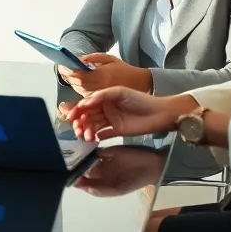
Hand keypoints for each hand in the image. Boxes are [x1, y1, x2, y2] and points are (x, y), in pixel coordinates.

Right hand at [61, 87, 184, 140]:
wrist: (159, 114)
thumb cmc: (141, 100)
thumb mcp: (120, 92)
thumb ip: (102, 95)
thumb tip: (85, 102)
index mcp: (105, 98)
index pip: (87, 103)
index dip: (78, 109)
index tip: (71, 117)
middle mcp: (105, 108)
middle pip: (88, 115)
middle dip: (80, 122)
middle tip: (77, 129)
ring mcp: (110, 120)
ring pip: (93, 125)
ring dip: (87, 130)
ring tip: (86, 136)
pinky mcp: (116, 131)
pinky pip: (103, 134)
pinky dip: (96, 137)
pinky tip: (92, 140)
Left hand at [64, 53, 152, 96]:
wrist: (141, 83)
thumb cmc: (124, 69)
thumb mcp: (109, 58)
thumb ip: (93, 57)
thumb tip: (79, 59)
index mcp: (102, 75)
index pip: (80, 75)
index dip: (70, 72)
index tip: (63, 67)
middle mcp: (101, 86)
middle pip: (79, 84)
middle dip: (70, 78)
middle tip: (65, 71)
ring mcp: (103, 95)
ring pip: (82, 92)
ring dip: (74, 84)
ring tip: (70, 76)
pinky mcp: (104, 101)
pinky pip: (88, 97)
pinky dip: (81, 91)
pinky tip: (79, 85)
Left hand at [74, 146, 165, 196]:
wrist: (152, 165)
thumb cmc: (137, 179)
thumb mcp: (120, 188)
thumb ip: (103, 190)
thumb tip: (86, 189)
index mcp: (102, 183)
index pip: (85, 182)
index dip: (75, 179)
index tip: (67, 175)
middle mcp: (101, 172)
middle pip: (84, 170)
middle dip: (75, 167)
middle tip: (65, 163)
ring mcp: (104, 161)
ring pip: (87, 160)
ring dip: (79, 158)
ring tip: (70, 155)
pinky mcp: (108, 150)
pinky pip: (95, 151)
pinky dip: (88, 150)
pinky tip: (82, 148)